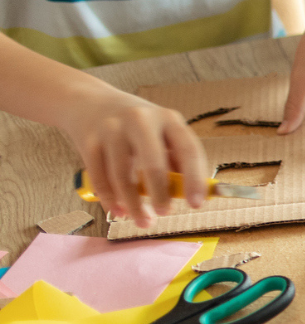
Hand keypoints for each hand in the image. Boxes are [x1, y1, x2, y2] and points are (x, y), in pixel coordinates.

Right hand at [61, 90, 209, 226]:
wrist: (90, 103)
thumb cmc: (137, 127)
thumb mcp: (162, 132)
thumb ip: (176, 159)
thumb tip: (192, 194)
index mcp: (168, 119)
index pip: (188, 149)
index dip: (194, 178)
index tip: (196, 204)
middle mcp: (140, 120)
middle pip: (153, 163)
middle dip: (160, 194)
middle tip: (165, 213)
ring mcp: (111, 129)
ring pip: (122, 175)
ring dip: (134, 204)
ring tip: (143, 221)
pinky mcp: (88, 141)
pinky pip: (100, 177)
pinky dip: (110, 199)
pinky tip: (119, 211)